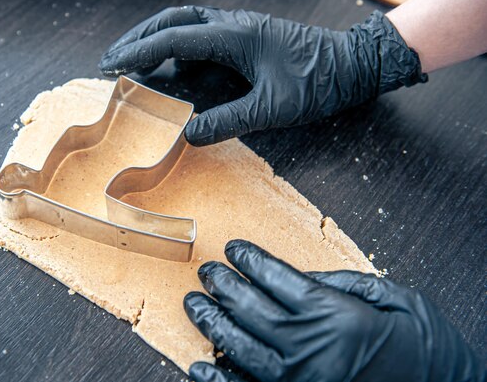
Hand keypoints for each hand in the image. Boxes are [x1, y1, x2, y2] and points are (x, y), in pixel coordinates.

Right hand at [99, 6, 426, 145]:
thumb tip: (188, 135)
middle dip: (137, 38)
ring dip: (155, 38)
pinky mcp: (246, 36)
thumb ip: (228, 121)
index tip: (111, 65)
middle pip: (172, 20)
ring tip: (132, 60)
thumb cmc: (318, 83)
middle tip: (111, 59)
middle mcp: (231, 25)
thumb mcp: (272, 109)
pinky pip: (201, 35)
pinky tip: (171, 67)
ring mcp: (238, 28)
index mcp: (234, 36)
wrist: (352, 64)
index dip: (138, 52)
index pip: (173, 39)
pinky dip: (177, 46)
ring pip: (185, 23)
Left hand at [184, 239, 483, 381]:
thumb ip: (341, 284)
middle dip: (223, 286)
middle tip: (206, 272)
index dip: (251, 260)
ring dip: (212, 324)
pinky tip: (200, 365)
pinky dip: (219, 381)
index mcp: (336, 315)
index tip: (235, 248)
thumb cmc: (423, 346)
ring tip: (195, 305)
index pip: (277, 278)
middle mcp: (312, 348)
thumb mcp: (392, 299)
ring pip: (241, 348)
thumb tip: (297, 275)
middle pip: (251, 309)